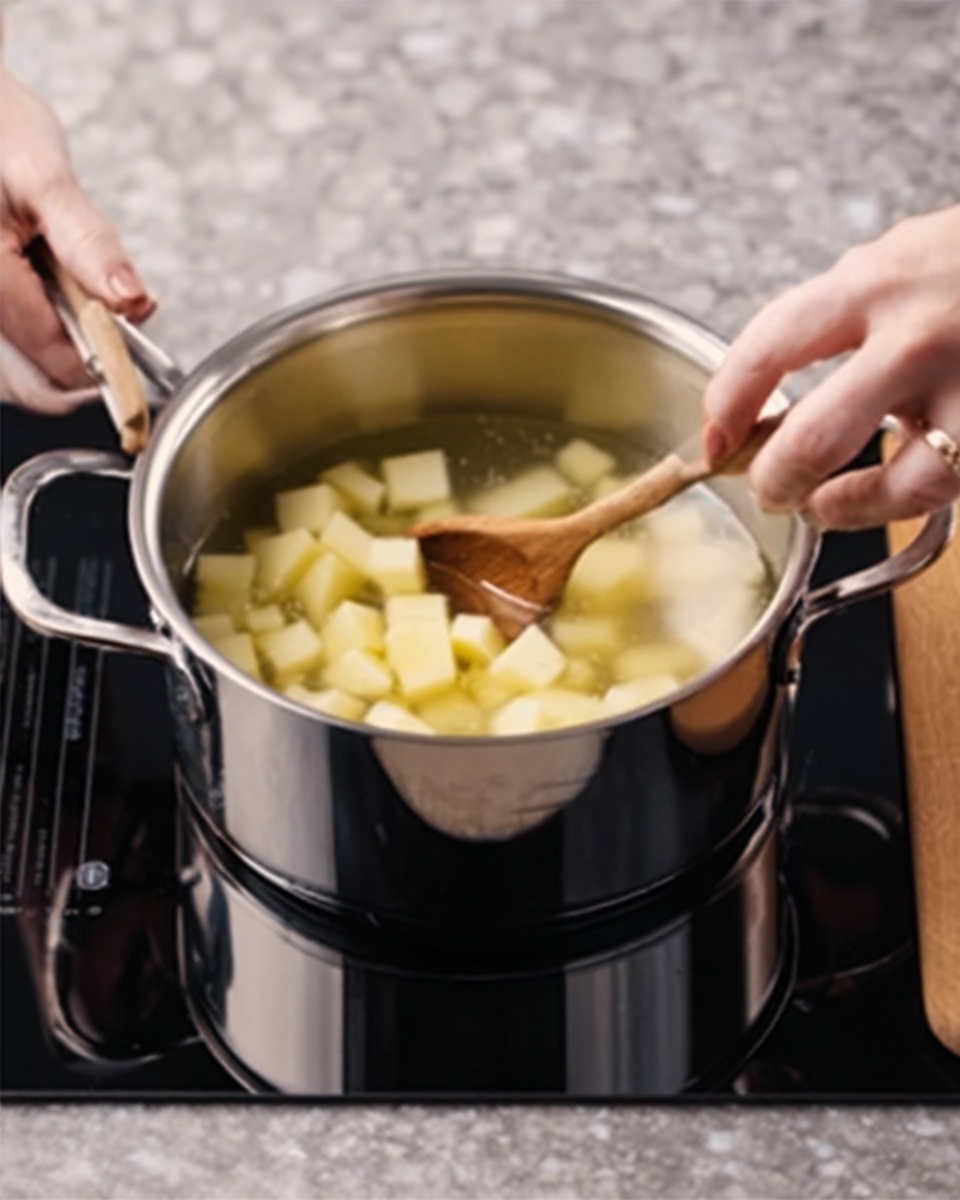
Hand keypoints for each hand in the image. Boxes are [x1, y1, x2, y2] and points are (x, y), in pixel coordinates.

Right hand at [0, 65, 154, 410]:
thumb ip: (89, 243)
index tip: (140, 320)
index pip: (56, 357)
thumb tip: (130, 299)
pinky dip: (48, 333)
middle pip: (37, 380)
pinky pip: (16, 348)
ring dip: (68, 348)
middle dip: (89, 358)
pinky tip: (66, 295)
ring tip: (87, 292)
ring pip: (25, 370)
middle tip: (120, 310)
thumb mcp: (43, 174)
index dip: (109, 354)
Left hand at [702, 204, 959, 528]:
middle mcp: (919, 335)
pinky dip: (896, 502)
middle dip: (776, 480)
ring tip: (821, 504)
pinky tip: (882, 494)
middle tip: (767, 489)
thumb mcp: (896, 266)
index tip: (714, 439)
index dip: (726, 406)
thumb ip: (837, 324)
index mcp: (874, 283)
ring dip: (842, 508)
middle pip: (817, 439)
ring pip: (896, 485)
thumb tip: (764, 404)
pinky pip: (941, 486)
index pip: (768, 348)